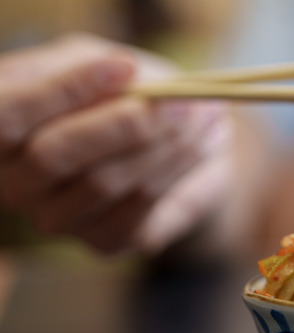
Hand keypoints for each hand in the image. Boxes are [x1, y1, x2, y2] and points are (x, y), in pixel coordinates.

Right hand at [0, 34, 232, 254]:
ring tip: (204, 112)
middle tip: (179, 100)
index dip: (64, 90)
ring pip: (104, 182)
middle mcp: (15, 181)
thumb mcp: (101, 62)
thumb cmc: (125, 93)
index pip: (7, 115)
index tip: (126, 67)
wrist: (173, 143)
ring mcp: (56, 218)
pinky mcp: (105, 241)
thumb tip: (121, 72)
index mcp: (0, 129)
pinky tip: (205, 141)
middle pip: (52, 156)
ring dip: (165, 142)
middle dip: (123, 123)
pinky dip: (181, 165)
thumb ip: (94, 65)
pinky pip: (141, 204)